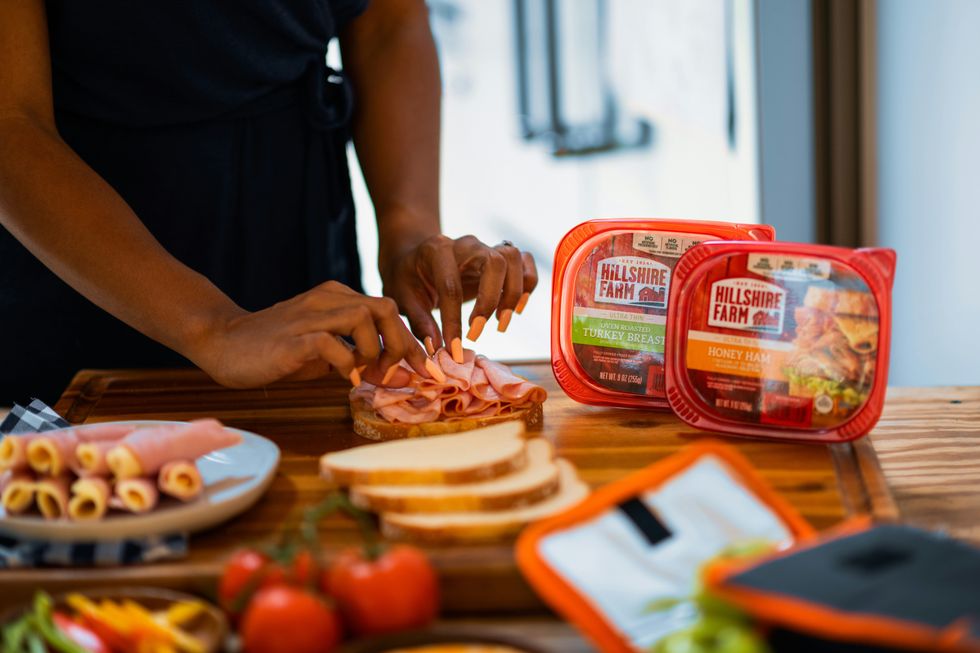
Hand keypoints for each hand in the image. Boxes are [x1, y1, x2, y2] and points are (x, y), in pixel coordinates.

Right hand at [193, 281, 427, 387]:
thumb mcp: (325, 352)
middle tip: (395, 372)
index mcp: (338, 298)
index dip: (410, 340)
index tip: (419, 367)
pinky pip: (331, 343)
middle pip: (385, 308)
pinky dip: (346, 364)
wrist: (223, 343)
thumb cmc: (276, 349)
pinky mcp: (292, 338)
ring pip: (364, 317)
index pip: (388, 310)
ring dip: (374, 351)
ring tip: (365, 373)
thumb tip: (396, 375)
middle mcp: (327, 300)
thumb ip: (358, 357)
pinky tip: (344, 378)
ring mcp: (310, 317)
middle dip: (401, 343)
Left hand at [381, 234, 538, 355]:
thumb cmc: (407, 278)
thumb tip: (436, 349)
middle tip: (477, 333)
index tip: (454, 349)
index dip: (454, 322)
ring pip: (513, 258)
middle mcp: (466, 244)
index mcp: (436, 250)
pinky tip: (516, 308)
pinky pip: (526, 262)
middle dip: (490, 301)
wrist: (415, 256)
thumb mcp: (402, 298)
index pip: (451, 286)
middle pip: (495, 262)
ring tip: (500, 323)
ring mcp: (486, 247)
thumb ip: (419, 322)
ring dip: (513, 294)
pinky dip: (528, 284)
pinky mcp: (499, 256)